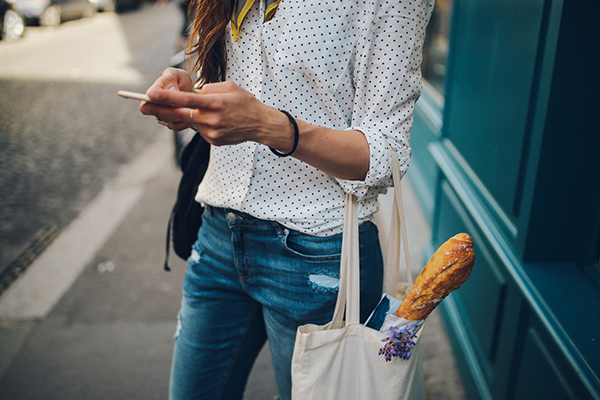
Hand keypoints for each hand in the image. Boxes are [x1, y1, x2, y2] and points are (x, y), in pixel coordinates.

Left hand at [141, 74, 290, 147]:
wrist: (261, 124)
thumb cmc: (245, 102)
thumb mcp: (229, 87)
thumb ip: (209, 89)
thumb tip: (193, 94)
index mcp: (215, 103)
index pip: (186, 99)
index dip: (166, 97)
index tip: (150, 94)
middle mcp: (211, 119)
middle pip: (179, 115)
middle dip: (159, 109)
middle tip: (142, 105)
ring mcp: (212, 132)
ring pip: (191, 122)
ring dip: (190, 115)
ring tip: (210, 110)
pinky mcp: (213, 140)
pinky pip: (200, 129)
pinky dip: (203, 123)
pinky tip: (219, 121)